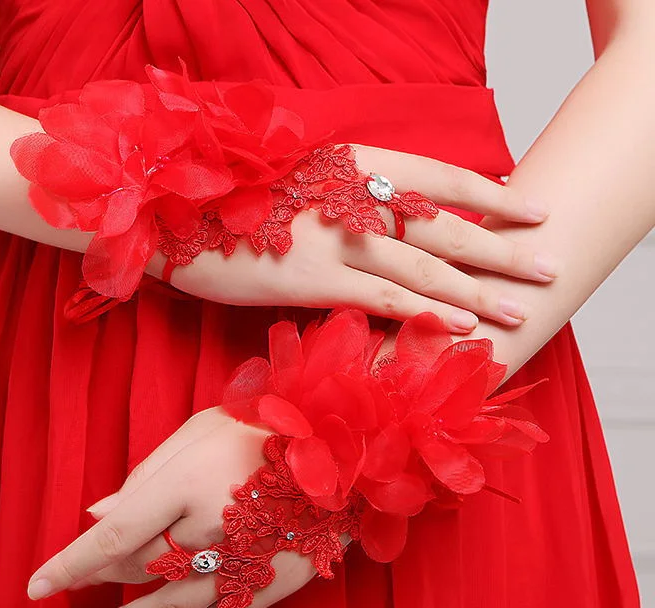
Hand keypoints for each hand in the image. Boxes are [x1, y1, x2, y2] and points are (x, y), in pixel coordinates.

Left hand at [25, 408, 341, 607]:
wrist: (341, 450)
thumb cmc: (262, 427)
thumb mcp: (200, 429)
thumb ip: (146, 471)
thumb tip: (98, 512)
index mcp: (187, 484)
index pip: (115, 535)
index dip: (72, 564)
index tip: (36, 588)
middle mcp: (210, 529)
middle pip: (141, 567)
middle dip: (103, 578)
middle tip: (80, 587)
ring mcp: (241, 562)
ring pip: (171, 604)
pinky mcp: (267, 584)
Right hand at [146, 144, 557, 333]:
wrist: (176, 215)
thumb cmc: (239, 200)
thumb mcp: (302, 181)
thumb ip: (350, 194)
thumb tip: (391, 217)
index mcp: (354, 161)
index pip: (440, 176)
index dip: (491, 194)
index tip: (533, 207)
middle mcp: (353, 195)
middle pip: (446, 224)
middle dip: (502, 248)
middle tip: (548, 265)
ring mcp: (335, 237)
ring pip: (424, 266)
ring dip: (477, 291)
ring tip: (521, 309)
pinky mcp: (314, 279)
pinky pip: (383, 298)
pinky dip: (426, 312)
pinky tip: (460, 327)